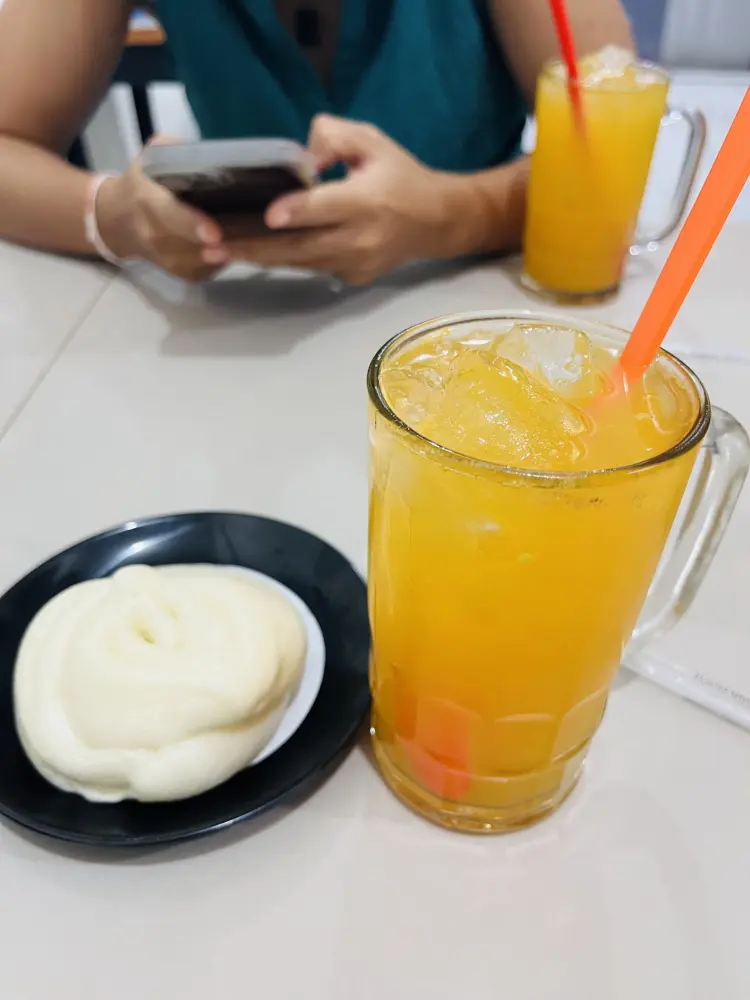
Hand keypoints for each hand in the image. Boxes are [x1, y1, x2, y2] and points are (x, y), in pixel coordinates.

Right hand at [96, 139, 230, 280]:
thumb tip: (202, 151)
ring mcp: (160, 255)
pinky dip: (212, 268)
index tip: (213, 231)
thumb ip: (172, 151)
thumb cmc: (142, 183)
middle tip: (227, 243)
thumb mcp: (151, 157)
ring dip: (211, 261)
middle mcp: (150, 232)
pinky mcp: (173, 271)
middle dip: (203, 247)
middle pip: (178, 245)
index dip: (189, 223)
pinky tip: (227, 255)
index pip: (167, 214)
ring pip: (187, 265)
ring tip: (234, 249)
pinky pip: (194, 274)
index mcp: (146, 199)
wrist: (118, 219)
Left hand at [231, 114, 463, 285]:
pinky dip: (283, 261)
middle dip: (255, 247)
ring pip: (301, 262)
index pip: (327, 207)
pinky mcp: (352, 278)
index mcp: (368, 200)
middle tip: (214, 245)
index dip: (298, 211)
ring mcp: (356, 263)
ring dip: (260, 257)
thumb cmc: (400, 174)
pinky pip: (311, 268)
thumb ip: (334, 136)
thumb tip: (300, 156)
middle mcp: (360, 238)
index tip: (269, 214)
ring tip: (220, 252)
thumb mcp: (372, 140)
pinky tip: (253, 253)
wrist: (436, 222)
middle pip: (301, 246)